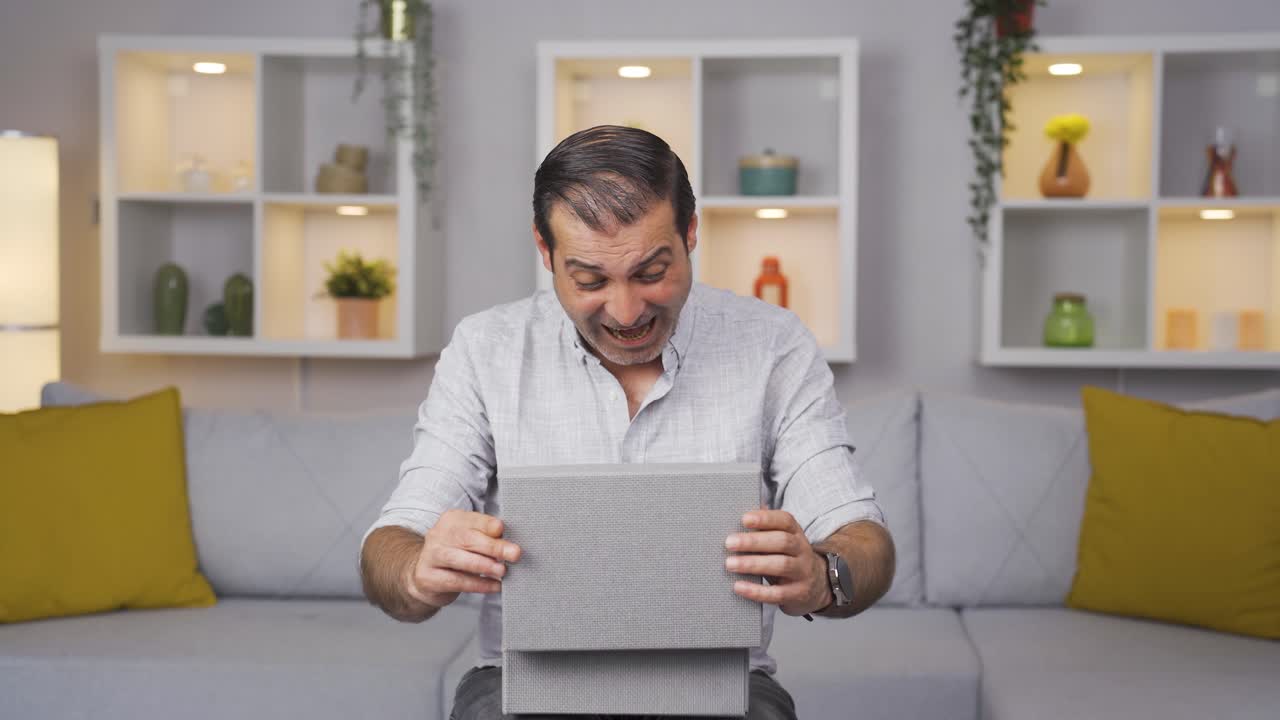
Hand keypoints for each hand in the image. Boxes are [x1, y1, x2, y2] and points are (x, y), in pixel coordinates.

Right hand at [405, 509, 522, 609]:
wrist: (424, 575)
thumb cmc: (455, 554)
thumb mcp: (469, 541)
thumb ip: (487, 538)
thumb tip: (510, 544)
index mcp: (452, 520)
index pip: (473, 519)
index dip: (488, 525)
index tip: (503, 530)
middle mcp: (439, 534)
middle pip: (468, 538)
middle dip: (494, 547)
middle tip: (514, 554)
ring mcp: (431, 556)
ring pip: (460, 560)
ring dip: (485, 565)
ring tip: (503, 571)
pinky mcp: (428, 577)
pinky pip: (457, 581)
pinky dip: (479, 584)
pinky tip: (494, 586)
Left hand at [725, 510, 831, 616]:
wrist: (817, 586)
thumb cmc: (788, 558)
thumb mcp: (782, 540)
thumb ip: (764, 529)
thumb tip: (738, 513)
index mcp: (796, 533)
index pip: (785, 520)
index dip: (765, 518)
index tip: (744, 519)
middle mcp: (802, 550)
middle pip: (782, 541)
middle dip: (754, 541)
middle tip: (729, 543)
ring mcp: (803, 572)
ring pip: (781, 565)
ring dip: (753, 564)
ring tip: (730, 563)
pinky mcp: (798, 594)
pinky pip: (778, 593)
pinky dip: (757, 591)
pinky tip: (739, 586)